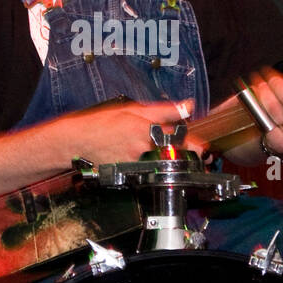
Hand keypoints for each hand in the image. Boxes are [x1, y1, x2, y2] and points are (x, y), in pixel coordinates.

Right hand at [56, 99, 205, 164]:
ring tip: (157, 158)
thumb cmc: (102, 122)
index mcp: (147, 129)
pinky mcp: (128, 175)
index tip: (206, 150)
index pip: (180, 139)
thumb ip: (163, 110)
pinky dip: (147, 169)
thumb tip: (188, 106)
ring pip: (159, 166)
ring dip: (164, 163)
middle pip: (173, 157)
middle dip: (182, 158)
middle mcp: (143, 148)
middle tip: (191, 158)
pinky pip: (145, 173)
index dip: (196, 147)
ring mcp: (136, 164)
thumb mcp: (133, 109)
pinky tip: (139, 163)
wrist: (75, 141)